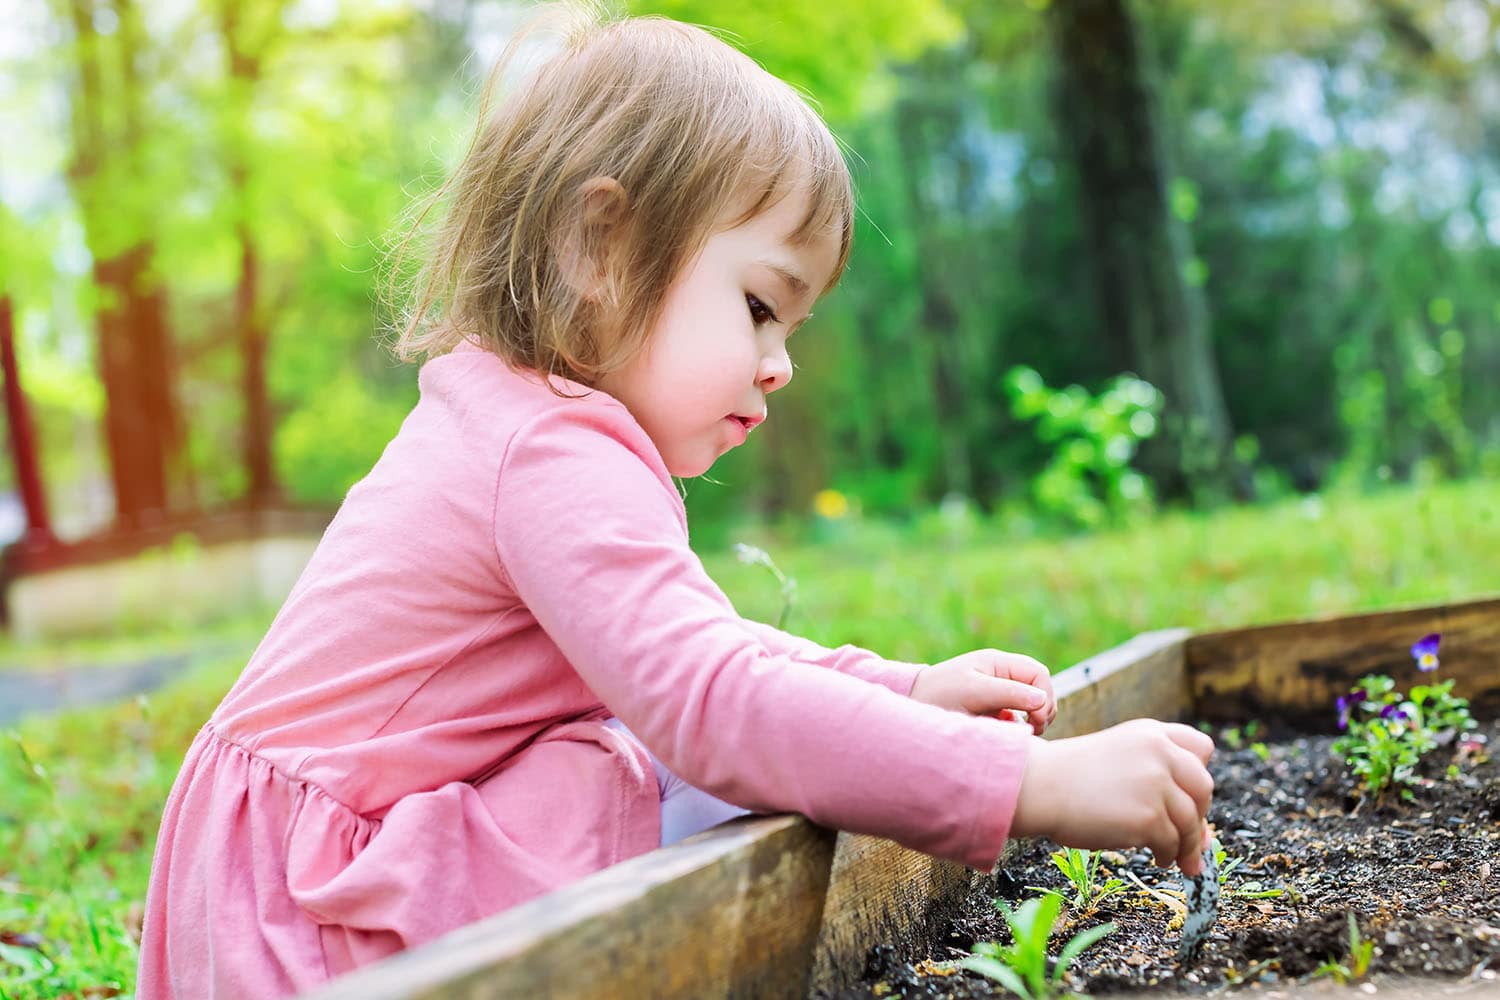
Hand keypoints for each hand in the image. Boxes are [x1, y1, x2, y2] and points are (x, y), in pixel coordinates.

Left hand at [909, 648, 1057, 734]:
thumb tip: (1042, 700)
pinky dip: (1018, 726)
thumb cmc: (938, 694)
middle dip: (1043, 709)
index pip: (1039, 674)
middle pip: (1040, 689)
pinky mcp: (991, 710)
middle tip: (1032, 729)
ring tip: (1022, 732)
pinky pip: (1017, 717)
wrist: (911, 705)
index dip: (1045, 696)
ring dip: (1033, 719)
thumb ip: (1007, 693)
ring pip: (1032, 705)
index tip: (1035, 720)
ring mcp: (997, 692)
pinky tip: (1005, 733)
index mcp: (998, 662)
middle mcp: (1001, 675)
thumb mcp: (973, 692)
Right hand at [1010, 719, 1214, 874]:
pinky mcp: (1149, 817)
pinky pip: (1173, 843)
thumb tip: (1205, 836)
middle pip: (1203, 787)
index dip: (1197, 773)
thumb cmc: (1071, 778)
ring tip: (1172, 856)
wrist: (1039, 787)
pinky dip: (1168, 855)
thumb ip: (1159, 784)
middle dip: (1199, 816)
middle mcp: (1159, 752)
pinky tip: (1157, 858)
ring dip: (1186, 845)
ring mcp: (1156, 784)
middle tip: (1189, 837)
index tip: (1188, 795)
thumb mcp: (1119, 761)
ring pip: (1191, 822)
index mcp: (1151, 733)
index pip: (1200, 747)